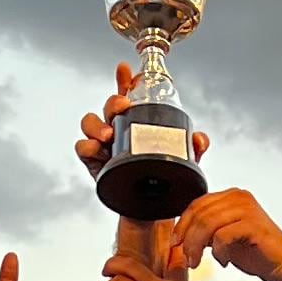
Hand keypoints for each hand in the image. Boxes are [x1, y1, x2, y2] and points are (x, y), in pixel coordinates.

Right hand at [75, 66, 208, 188]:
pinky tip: (95, 149)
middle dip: (113, 101)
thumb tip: (198, 139)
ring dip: (97, 124)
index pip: (128, 96)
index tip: (125, 69)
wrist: (149, 211)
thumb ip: (192, 149)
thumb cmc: (161, 181)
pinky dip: (86, 146)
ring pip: (90, 123)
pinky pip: (82, 149)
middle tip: (123, 107)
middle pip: (109, 106)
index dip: (125, 80)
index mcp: (136, 124)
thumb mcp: (181, 163)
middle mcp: (118, 131)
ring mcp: (104, 146)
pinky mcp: (95, 164)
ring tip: (108, 135)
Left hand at [172, 189, 281, 280]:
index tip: (176, 242)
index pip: (197, 203)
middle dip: (187, 238)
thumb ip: (207, 229)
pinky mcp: (252, 224)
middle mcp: (239, 197)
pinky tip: (224, 261)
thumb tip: (183, 233)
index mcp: (232, 196)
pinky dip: (218, 252)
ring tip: (198, 262)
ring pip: (207, 224)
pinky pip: (222, 236)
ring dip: (197, 247)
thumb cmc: (257, 252)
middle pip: (199, 213)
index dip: (182, 224)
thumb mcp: (224, 236)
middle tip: (187, 257)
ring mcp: (247, 209)